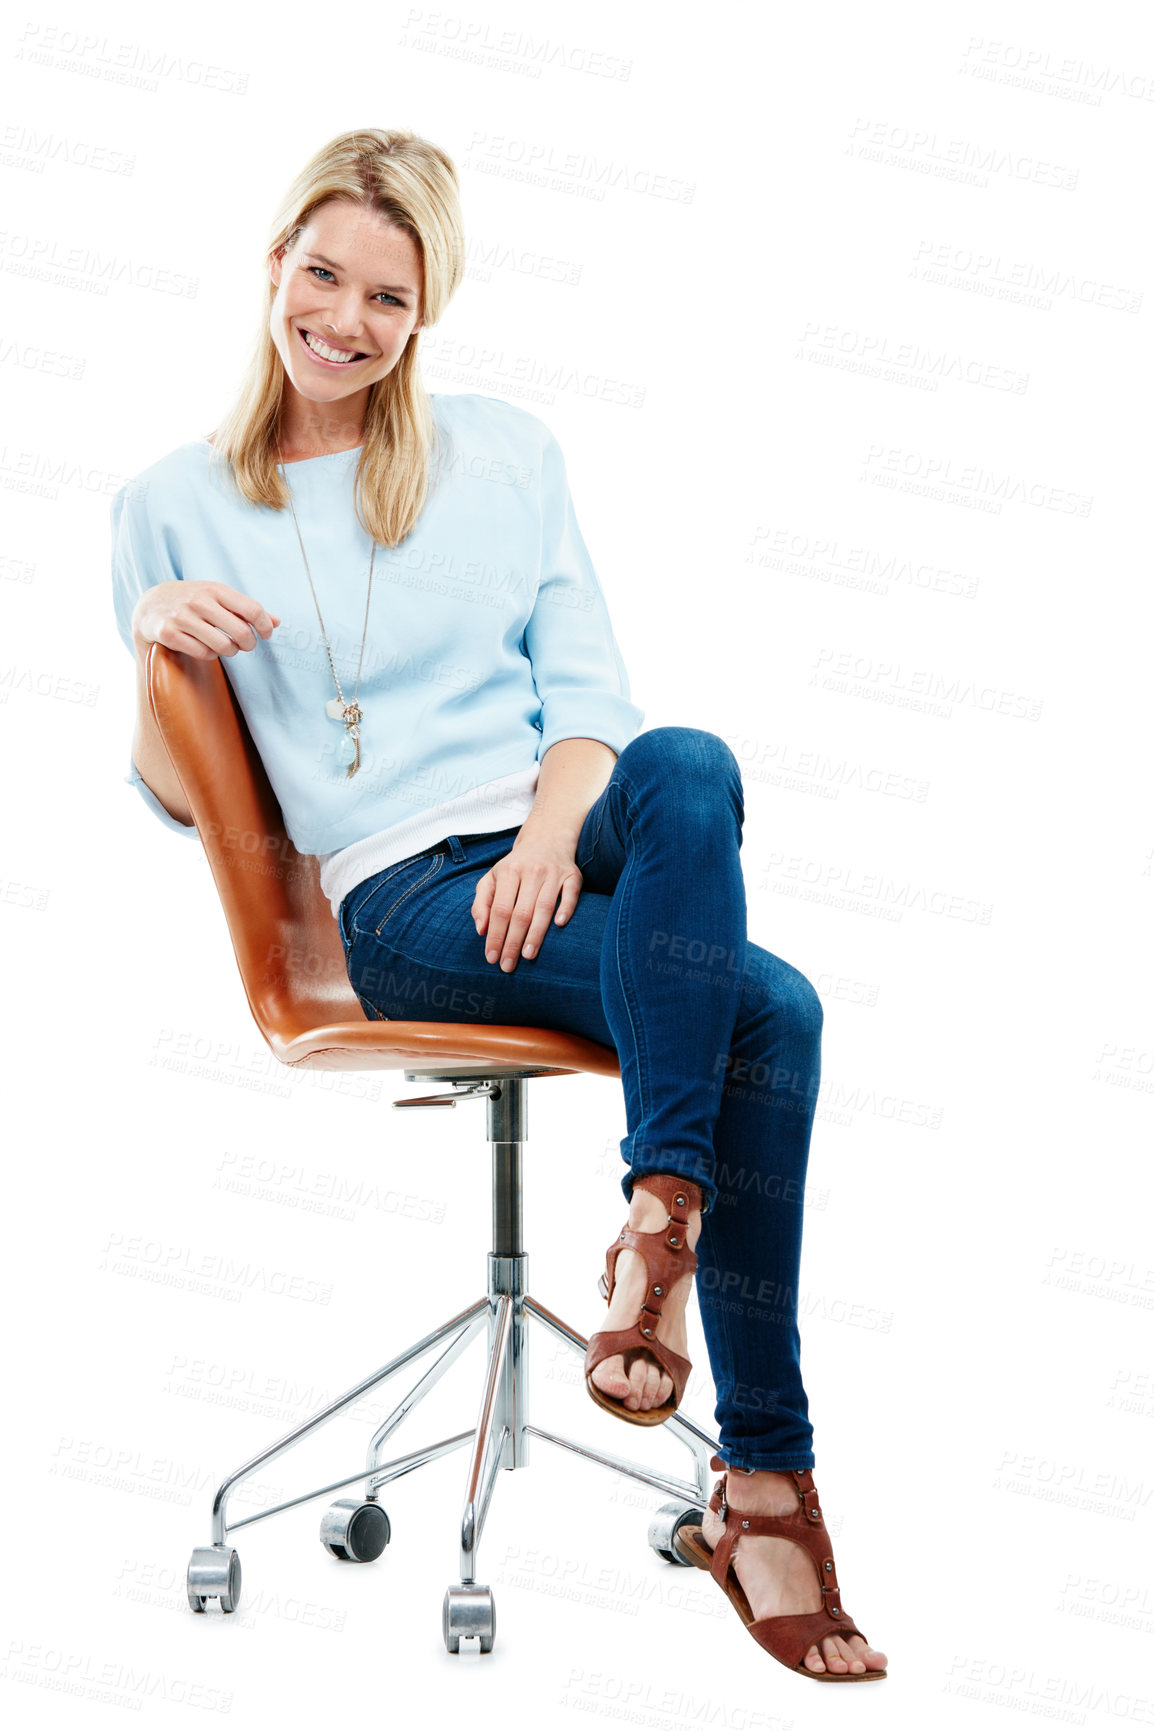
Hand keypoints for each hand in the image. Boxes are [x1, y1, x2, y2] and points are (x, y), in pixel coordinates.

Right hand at [132, 580, 280, 659]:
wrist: (151, 605)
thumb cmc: (194, 602)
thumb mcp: (219, 597)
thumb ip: (246, 609)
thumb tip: (277, 622)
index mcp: (215, 589)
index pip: (252, 609)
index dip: (265, 626)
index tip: (266, 635)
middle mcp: (199, 601)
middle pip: (241, 632)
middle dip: (249, 644)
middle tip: (246, 645)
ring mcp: (183, 617)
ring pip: (224, 646)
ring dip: (230, 651)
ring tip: (227, 647)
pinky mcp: (169, 633)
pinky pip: (203, 653)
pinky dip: (210, 655)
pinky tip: (206, 647)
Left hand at [472, 830, 582, 970]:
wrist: (546, 839)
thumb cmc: (515, 867)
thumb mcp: (492, 878)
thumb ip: (481, 902)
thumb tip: (481, 929)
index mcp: (508, 871)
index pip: (499, 909)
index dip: (495, 935)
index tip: (491, 958)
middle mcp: (531, 871)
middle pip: (521, 912)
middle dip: (513, 942)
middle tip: (508, 965)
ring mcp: (553, 873)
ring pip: (544, 907)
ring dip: (536, 934)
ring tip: (528, 956)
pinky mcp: (573, 875)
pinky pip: (571, 893)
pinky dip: (566, 908)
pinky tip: (560, 926)